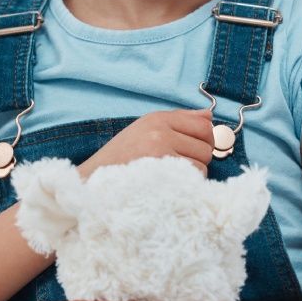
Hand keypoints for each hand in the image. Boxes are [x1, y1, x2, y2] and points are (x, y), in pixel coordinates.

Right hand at [77, 110, 214, 178]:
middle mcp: (160, 133)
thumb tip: (209, 116)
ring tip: (170, 176)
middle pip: (206, 146)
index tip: (194, 148)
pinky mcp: (161, 176)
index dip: (204, 139)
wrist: (92, 182)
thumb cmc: (121, 158)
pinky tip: (170, 185)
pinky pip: (192, 180)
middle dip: (198, 157)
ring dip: (191, 174)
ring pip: (201, 166)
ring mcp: (161, 154)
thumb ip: (180, 120)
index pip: (203, 124)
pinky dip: (186, 185)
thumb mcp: (145, 129)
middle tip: (179, 165)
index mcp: (156, 119)